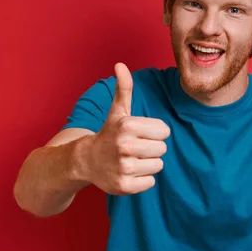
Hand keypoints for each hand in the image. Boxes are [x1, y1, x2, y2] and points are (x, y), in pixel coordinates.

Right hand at [77, 63, 170, 194]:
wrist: (87, 160)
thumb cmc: (109, 133)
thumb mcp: (117, 111)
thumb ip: (124, 88)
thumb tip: (120, 64)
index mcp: (128, 126)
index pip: (164, 131)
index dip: (154, 133)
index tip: (139, 134)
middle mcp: (125, 146)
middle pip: (163, 149)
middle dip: (151, 148)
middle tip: (135, 148)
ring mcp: (124, 168)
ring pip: (158, 166)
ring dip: (148, 164)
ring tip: (132, 159)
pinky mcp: (124, 186)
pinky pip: (150, 182)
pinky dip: (142, 180)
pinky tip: (128, 172)